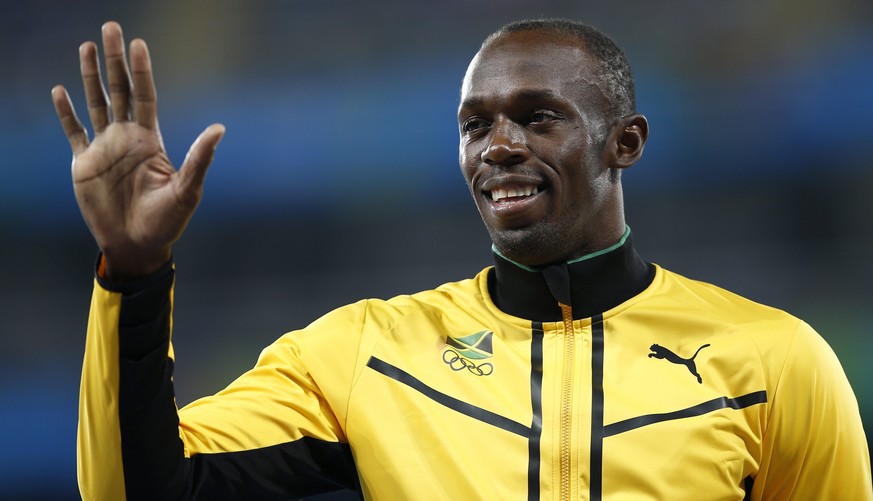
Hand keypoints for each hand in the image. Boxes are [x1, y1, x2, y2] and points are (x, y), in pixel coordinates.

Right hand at [51, 21, 224, 279]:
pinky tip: (60, 90)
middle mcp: (127, 138)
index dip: (141, 70)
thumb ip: (200, 159)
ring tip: (86, 47)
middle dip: (114, 61)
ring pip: (96, 103)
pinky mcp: (83, 164)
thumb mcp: (187, 190)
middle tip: (111, 28)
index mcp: (150, 141)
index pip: (146, 96)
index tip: (138, 43)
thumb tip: (220, 129)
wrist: (137, 246)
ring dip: (90, 76)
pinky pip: (74, 131)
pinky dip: (66, 112)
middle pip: (120, 90)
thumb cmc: (167, 222)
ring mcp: (104, 149)